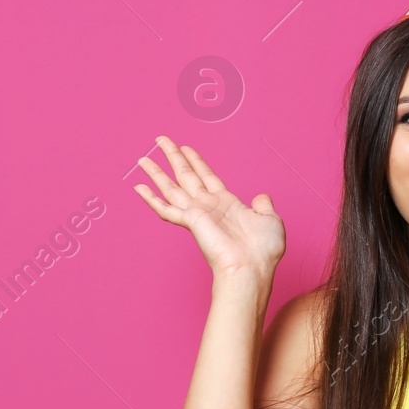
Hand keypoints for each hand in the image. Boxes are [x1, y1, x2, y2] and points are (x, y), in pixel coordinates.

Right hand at [134, 135, 284, 279]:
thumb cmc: (263, 251)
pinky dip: (151, 198)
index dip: (196, 161)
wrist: (253, 268)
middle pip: (186, 175)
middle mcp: (208, 207)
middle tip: (160, 140)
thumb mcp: (270, 220)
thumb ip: (263, 206)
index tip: (186, 148)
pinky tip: (138, 188)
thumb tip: (262, 197)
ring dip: (157, 172)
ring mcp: (197, 214)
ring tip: (143, 159)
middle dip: (173, 157)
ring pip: (172, 187)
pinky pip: (165, 208)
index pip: (207, 176)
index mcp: (226, 204)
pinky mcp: (190, 222)